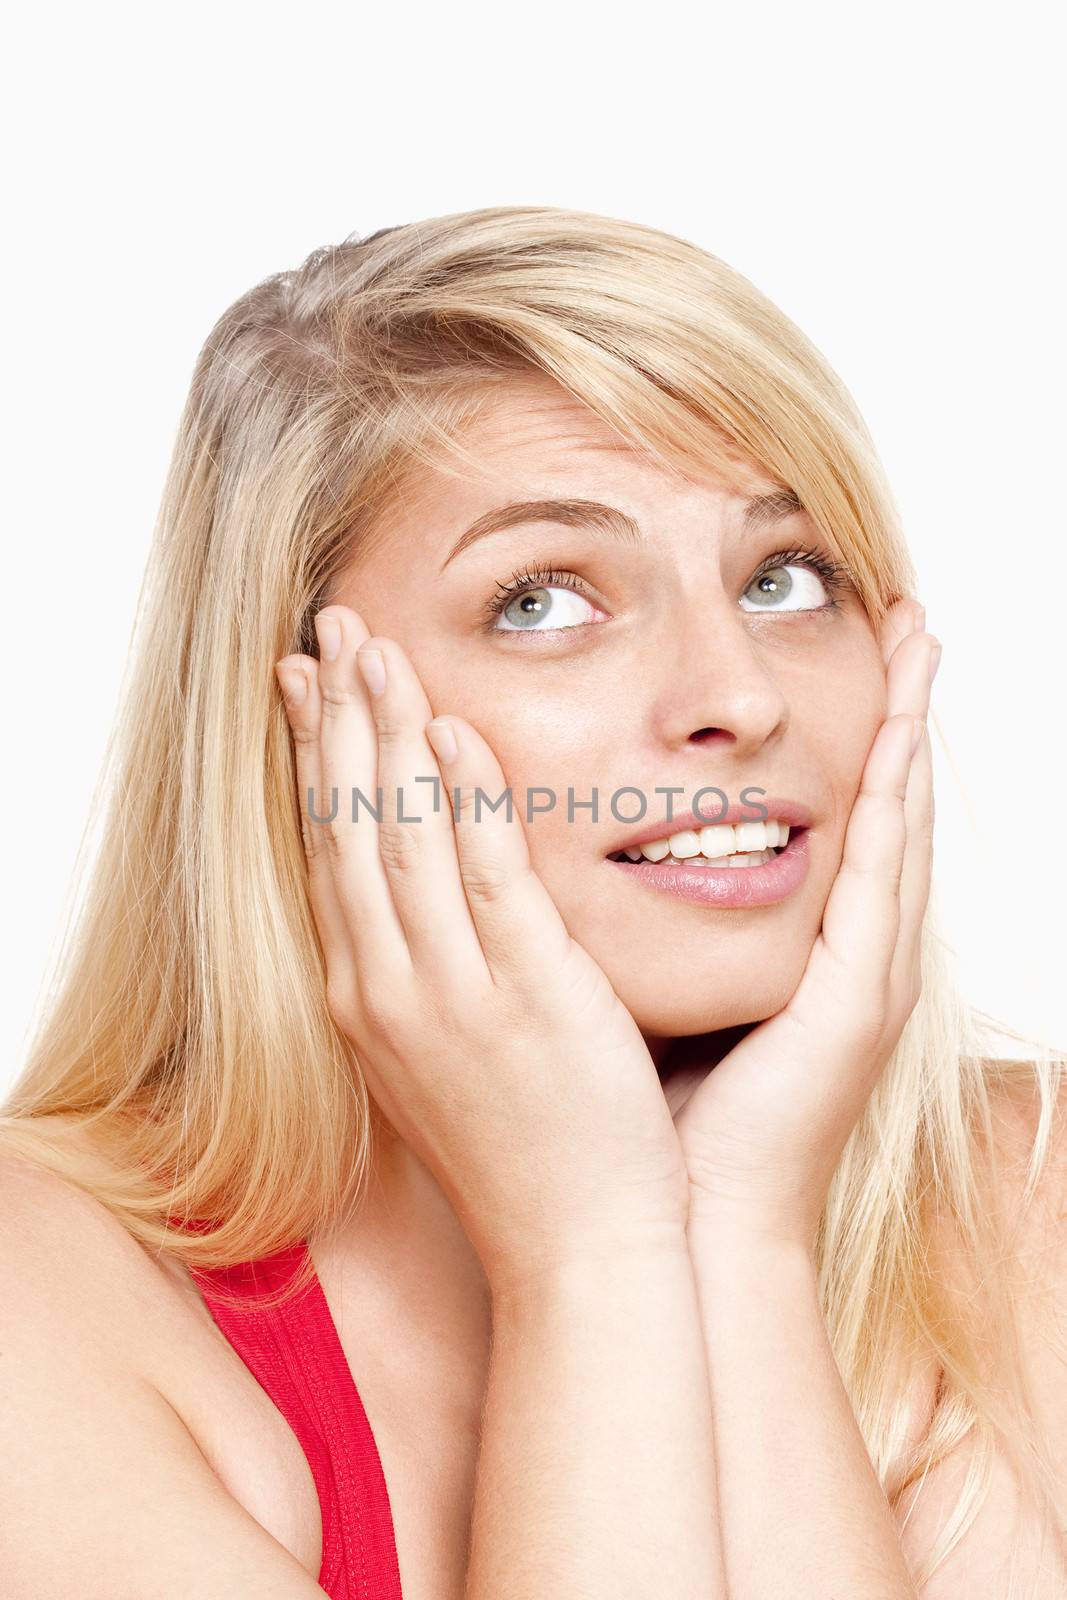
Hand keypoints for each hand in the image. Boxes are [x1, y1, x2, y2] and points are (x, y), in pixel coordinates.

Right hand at [275, 605, 687, 1288]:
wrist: (577, 1247)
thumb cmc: (524, 1149)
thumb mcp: (448, 1054)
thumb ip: (430, 969)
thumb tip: (427, 894)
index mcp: (370, 998)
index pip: (329, 852)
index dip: (315, 759)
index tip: (305, 684)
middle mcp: (389, 988)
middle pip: (349, 826)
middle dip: (336, 719)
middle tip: (330, 628)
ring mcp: (453, 992)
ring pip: (401, 837)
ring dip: (386, 733)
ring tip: (376, 648)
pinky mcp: (527, 996)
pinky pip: (487, 878)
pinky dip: (465, 799)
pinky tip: (456, 732)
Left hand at [668, 598, 938, 1248]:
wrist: (677, 1226)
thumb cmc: (650, 1119)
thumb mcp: (644, 991)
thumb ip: (633, 922)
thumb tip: (565, 855)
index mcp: (792, 949)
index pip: (821, 814)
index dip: (837, 731)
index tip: (841, 647)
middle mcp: (843, 954)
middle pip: (875, 802)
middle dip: (894, 706)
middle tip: (905, 612)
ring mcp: (862, 978)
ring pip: (894, 824)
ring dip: (909, 728)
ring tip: (921, 640)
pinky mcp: (858, 1003)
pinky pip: (883, 881)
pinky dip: (893, 801)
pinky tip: (899, 733)